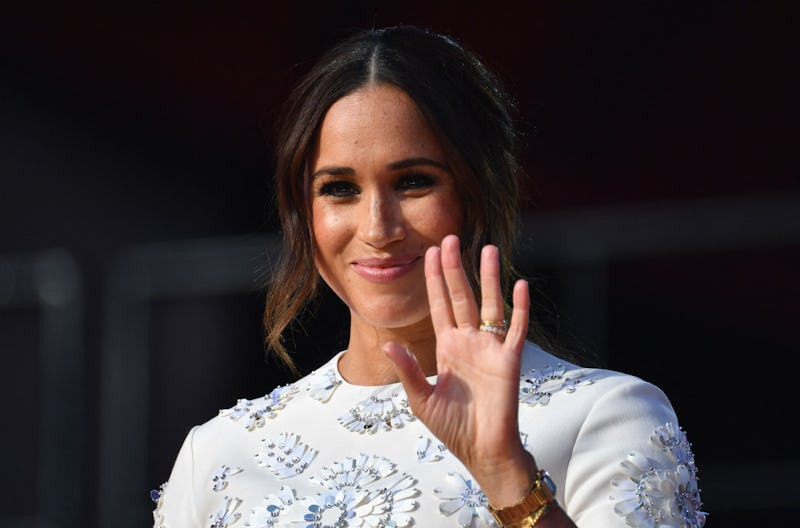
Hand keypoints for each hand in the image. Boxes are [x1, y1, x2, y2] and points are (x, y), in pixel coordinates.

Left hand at [384, 234, 535, 504]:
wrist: (481, 451)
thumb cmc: (452, 427)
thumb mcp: (421, 399)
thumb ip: (407, 370)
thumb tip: (387, 345)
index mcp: (446, 348)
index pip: (439, 306)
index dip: (434, 280)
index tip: (429, 253)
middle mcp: (468, 342)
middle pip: (461, 296)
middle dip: (454, 268)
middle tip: (450, 238)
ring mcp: (490, 349)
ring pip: (489, 305)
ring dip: (488, 278)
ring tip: (488, 249)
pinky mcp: (509, 361)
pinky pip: (516, 329)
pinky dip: (519, 308)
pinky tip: (519, 285)